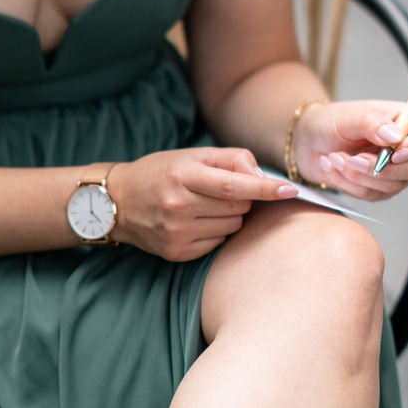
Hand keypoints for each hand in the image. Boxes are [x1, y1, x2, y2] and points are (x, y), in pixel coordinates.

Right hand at [107, 146, 297, 261]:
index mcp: (183, 175)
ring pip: (232, 227)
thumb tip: (261, 175)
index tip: (290, 190)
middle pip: (238, 207)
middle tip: (219, 191)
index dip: (265, 188)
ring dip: (229, 216)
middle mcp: (179, 205)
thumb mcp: (191, 156)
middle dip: (241, 197)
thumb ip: (230, 159)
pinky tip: (195, 222)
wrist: (117, 202)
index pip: (234, 185)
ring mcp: (177, 232)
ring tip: (203, 206)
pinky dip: (216, 232)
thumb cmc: (161, 173)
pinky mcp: (177, 252)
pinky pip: (218, 243)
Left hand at [292, 100, 407, 201]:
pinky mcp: (379, 188)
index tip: (396, 152)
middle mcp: (407, 147)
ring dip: (360, 175)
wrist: (307, 141)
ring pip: (393, 185)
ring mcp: (396, 171)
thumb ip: (372, 122)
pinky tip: (334, 167)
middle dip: (384, 168)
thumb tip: (396, 137)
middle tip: (353, 159)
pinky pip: (373, 195)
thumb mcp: (349, 116)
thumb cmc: (331, 121)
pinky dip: (350, 184)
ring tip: (335, 157)